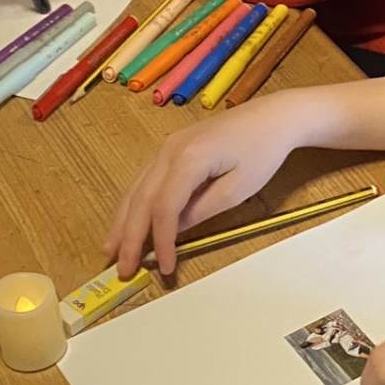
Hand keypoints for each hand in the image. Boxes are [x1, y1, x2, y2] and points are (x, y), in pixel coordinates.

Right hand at [104, 101, 296, 278]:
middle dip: (129, 237)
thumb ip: (201, 211)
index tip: (164, 267)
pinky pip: (144, 179)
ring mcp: (167, 146)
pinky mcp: (171, 148)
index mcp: (188, 159)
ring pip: (136, 188)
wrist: (273, 116)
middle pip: (141, 199)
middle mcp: (169, 150)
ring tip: (110, 249)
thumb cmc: (263, 151)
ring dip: (122, 220)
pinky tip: (126, 220)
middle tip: (121, 268)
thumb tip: (174, 230)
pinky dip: (134, 203)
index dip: (161, 241)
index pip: (164, 208)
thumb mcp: (237, 189)